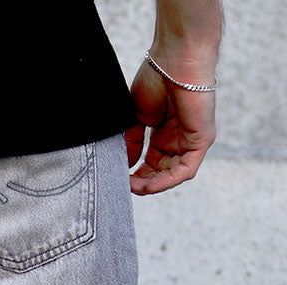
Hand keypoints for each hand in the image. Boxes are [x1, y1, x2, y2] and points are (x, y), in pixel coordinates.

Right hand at [126, 54, 215, 194]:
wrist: (175, 58)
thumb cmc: (157, 77)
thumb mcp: (137, 117)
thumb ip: (132, 142)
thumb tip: (125, 165)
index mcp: (165, 132)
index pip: (152, 163)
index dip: (137, 175)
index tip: (120, 179)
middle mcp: (179, 138)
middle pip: (162, 172)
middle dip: (144, 183)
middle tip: (125, 187)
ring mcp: (192, 139)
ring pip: (174, 174)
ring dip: (154, 185)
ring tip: (135, 188)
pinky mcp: (202, 140)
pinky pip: (185, 170)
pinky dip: (167, 181)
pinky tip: (149, 185)